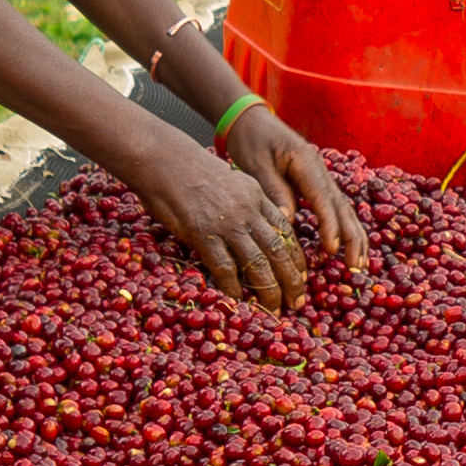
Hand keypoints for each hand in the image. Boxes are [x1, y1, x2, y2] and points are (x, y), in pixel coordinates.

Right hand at [132, 130, 310, 309]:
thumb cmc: (189, 170)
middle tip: (297, 301)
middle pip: (279, 250)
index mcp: (256, 196)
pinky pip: (225, 266)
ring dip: (269, 289)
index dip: (296, 257)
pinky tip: (238, 299)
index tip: (302, 276)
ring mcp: (227, 222)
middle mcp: (248, 210)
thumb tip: (253, 227)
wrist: (162, 157)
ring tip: (274, 308)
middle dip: (291, 279)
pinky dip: (233, 285)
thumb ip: (245, 203)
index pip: (286, 230)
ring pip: (259, 262)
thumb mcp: (229, 181)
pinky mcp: (203, 233)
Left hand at [217, 100, 372, 280]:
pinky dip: (344, 228)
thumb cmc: (251, 139)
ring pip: (343, 209)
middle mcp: (320, 171)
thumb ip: (273, 190)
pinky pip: (334, 208)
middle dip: (352, 237)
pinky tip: (347, 247)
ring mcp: (320, 177)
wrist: (250, 120)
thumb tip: (287, 221)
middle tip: (356, 266)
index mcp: (306, 163)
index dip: (330, 226)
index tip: (332, 250)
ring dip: (353, 236)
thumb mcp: (255, 165)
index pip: (323, 198)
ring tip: (359, 263)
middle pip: (342, 206)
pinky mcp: (315, 184)